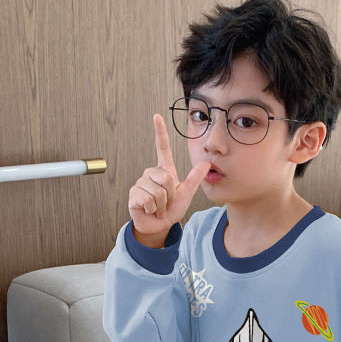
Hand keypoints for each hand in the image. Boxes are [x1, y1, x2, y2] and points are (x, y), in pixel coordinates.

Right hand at [128, 113, 210, 242]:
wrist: (159, 225)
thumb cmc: (171, 209)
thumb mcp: (186, 193)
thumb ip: (195, 178)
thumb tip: (206, 164)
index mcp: (164, 171)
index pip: (162, 147)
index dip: (160, 132)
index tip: (157, 116)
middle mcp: (151, 174)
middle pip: (166, 177)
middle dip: (170, 194)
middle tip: (167, 202)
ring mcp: (141, 183)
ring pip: (158, 191)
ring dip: (162, 204)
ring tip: (159, 207)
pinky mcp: (134, 194)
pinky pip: (149, 199)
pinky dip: (153, 209)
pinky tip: (150, 210)